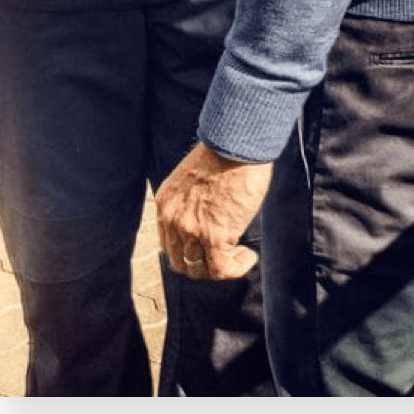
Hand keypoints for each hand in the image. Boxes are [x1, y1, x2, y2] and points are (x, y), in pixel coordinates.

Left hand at [156, 142, 271, 280]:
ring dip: (220, 267)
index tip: (210, 245)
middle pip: (180, 262)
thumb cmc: (224, 152)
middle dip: (203, 262)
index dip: (190, 249)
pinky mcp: (215, 236)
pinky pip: (221, 269)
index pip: (169, 243)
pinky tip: (249, 255)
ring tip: (239, 254)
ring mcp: (191, 230)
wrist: (235, 143)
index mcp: (165, 204)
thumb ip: (194, 200)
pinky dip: (237, 267)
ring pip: (199, 270)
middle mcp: (172, 220)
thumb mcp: (195, 177)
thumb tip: (213, 216)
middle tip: (225, 252)